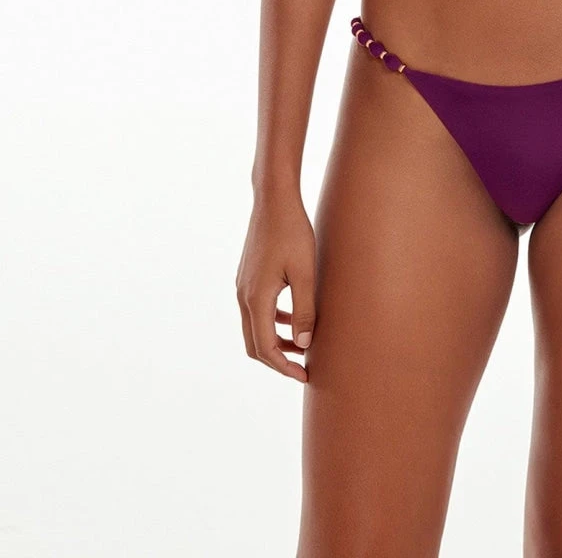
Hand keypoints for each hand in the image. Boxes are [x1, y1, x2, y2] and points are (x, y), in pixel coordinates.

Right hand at [235, 191, 316, 382]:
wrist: (273, 200)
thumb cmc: (293, 232)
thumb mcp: (305, 272)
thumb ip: (304, 309)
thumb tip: (304, 344)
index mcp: (256, 299)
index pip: (265, 348)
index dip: (284, 367)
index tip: (304, 376)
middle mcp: (243, 296)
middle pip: (254, 344)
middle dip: (277, 360)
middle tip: (302, 368)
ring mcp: (242, 286)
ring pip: (254, 328)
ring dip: (274, 341)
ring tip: (301, 345)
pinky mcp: (247, 277)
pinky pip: (256, 311)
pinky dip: (272, 322)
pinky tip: (292, 318)